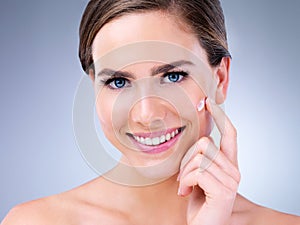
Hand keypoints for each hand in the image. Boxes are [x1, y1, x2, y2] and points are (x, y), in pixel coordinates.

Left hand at [177, 98, 240, 224]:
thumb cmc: (198, 201)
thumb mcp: (197, 175)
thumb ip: (200, 158)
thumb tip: (196, 138)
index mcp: (228, 164)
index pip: (229, 134)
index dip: (220, 116)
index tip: (208, 102)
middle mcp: (234, 170)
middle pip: (205, 143)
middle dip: (187, 159)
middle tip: (183, 177)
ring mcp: (231, 180)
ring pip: (199, 157)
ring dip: (185, 173)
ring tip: (185, 186)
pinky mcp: (224, 190)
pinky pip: (198, 172)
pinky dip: (186, 182)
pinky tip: (185, 193)